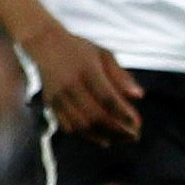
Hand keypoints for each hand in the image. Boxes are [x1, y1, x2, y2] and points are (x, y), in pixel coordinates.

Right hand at [28, 24, 142, 141]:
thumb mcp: (104, 55)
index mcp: (87, 70)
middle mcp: (71, 85)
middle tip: (133, 136)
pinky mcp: (50, 104)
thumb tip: (139, 96)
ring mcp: (58, 96)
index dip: (123, 114)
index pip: (108, 98)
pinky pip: (68, 126)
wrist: (46, 45)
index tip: (137, 124)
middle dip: (117, 130)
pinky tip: (101, 138)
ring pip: (81, 125)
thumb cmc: (81, 50)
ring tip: (120, 139)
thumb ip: (121, 76)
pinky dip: (86, 136)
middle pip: (95, 115)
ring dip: (103, 136)